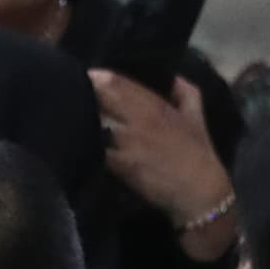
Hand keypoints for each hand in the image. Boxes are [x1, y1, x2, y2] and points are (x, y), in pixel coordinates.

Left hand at [89, 69, 234, 254]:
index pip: (115, 81)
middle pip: (99, 96)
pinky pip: (95, 150)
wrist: (200, 192)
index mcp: (154, 103)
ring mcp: (127, 140)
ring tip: (69, 119)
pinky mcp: (120, 164)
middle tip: (72, 96)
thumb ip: (185, 91)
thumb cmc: (199, 154)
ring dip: (81, 119)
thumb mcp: (197, 116)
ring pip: (93, 121)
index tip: (86, 77)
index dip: (96, 77)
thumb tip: (172, 76)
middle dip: (83, 93)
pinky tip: (79, 145)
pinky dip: (86, 146)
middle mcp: (138, 117)